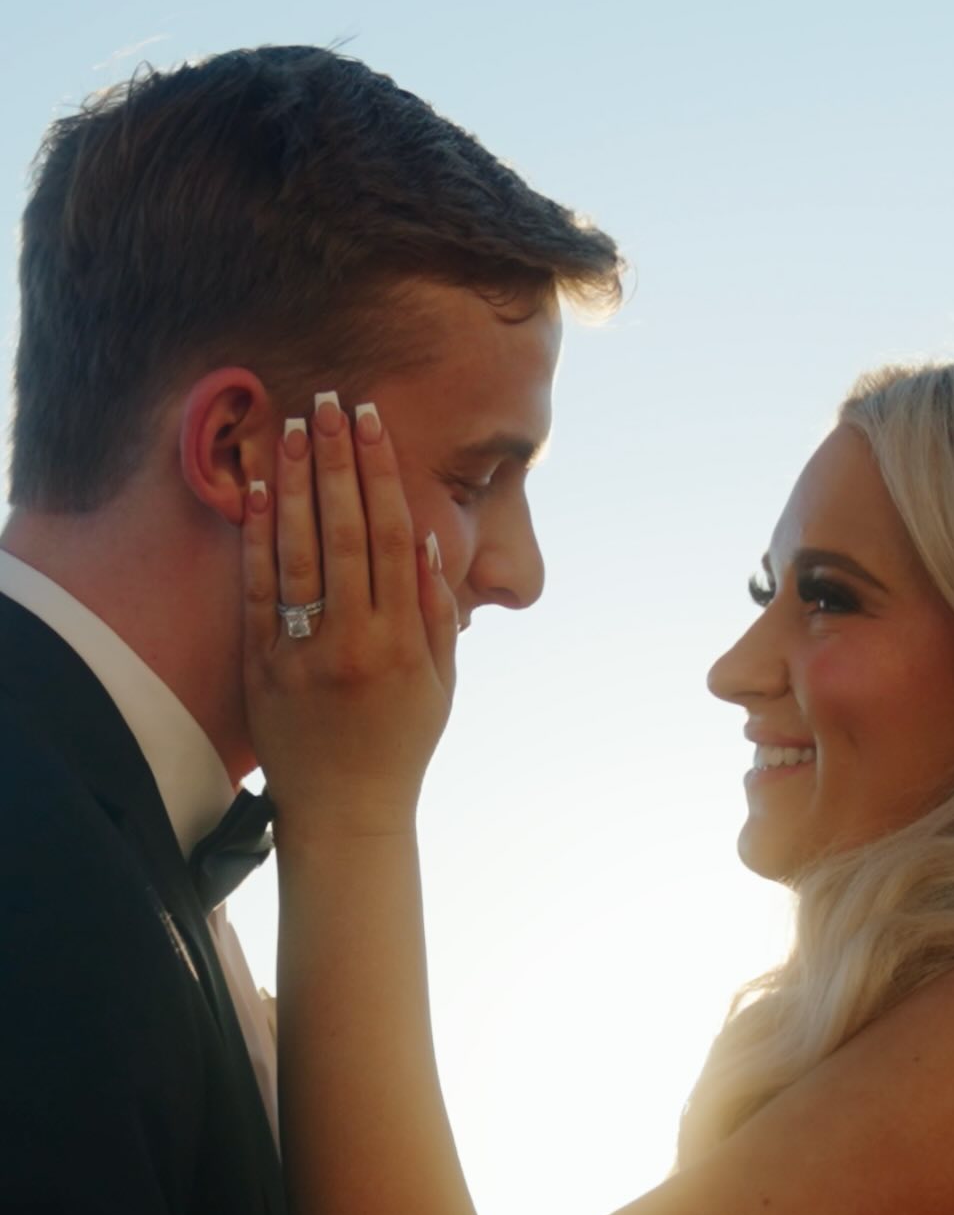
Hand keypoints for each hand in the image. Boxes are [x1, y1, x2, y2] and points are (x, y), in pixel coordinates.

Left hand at [242, 395, 457, 840]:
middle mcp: (355, 641)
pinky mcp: (263, 668)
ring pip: (298, 552)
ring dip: (294, 484)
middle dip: (339, 461)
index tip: (375, 423)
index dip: (384, 474)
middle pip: (347, 532)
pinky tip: (251, 491)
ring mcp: (304, 654)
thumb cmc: (401, 745)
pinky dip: (254, 538)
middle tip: (332, 401)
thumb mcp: (441, 685)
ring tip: (291, 427)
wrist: (344, 812)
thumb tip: (428, 542)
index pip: (395, 538)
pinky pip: (257, 591)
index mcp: (404, 642)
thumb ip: (438, 614)